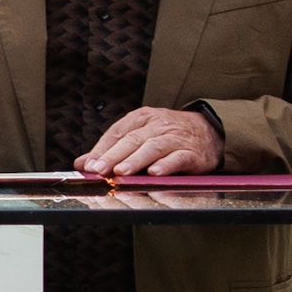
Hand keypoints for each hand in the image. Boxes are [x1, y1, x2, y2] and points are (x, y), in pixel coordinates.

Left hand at [78, 105, 221, 179]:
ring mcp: (176, 138)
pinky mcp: (192, 152)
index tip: (89, 165)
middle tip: (99, 170)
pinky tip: (154, 173)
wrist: (209, 131)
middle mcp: (158, 125)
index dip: (102, 149)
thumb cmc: (168, 135)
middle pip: (132, 140)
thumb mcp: (139, 135)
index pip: (117, 133)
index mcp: (141, 118)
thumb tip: (82, 163)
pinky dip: (166, 165)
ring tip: (121, 172)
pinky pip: (178, 158)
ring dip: (136, 160)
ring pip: (153, 147)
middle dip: (113, 156)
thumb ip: (111, 149)